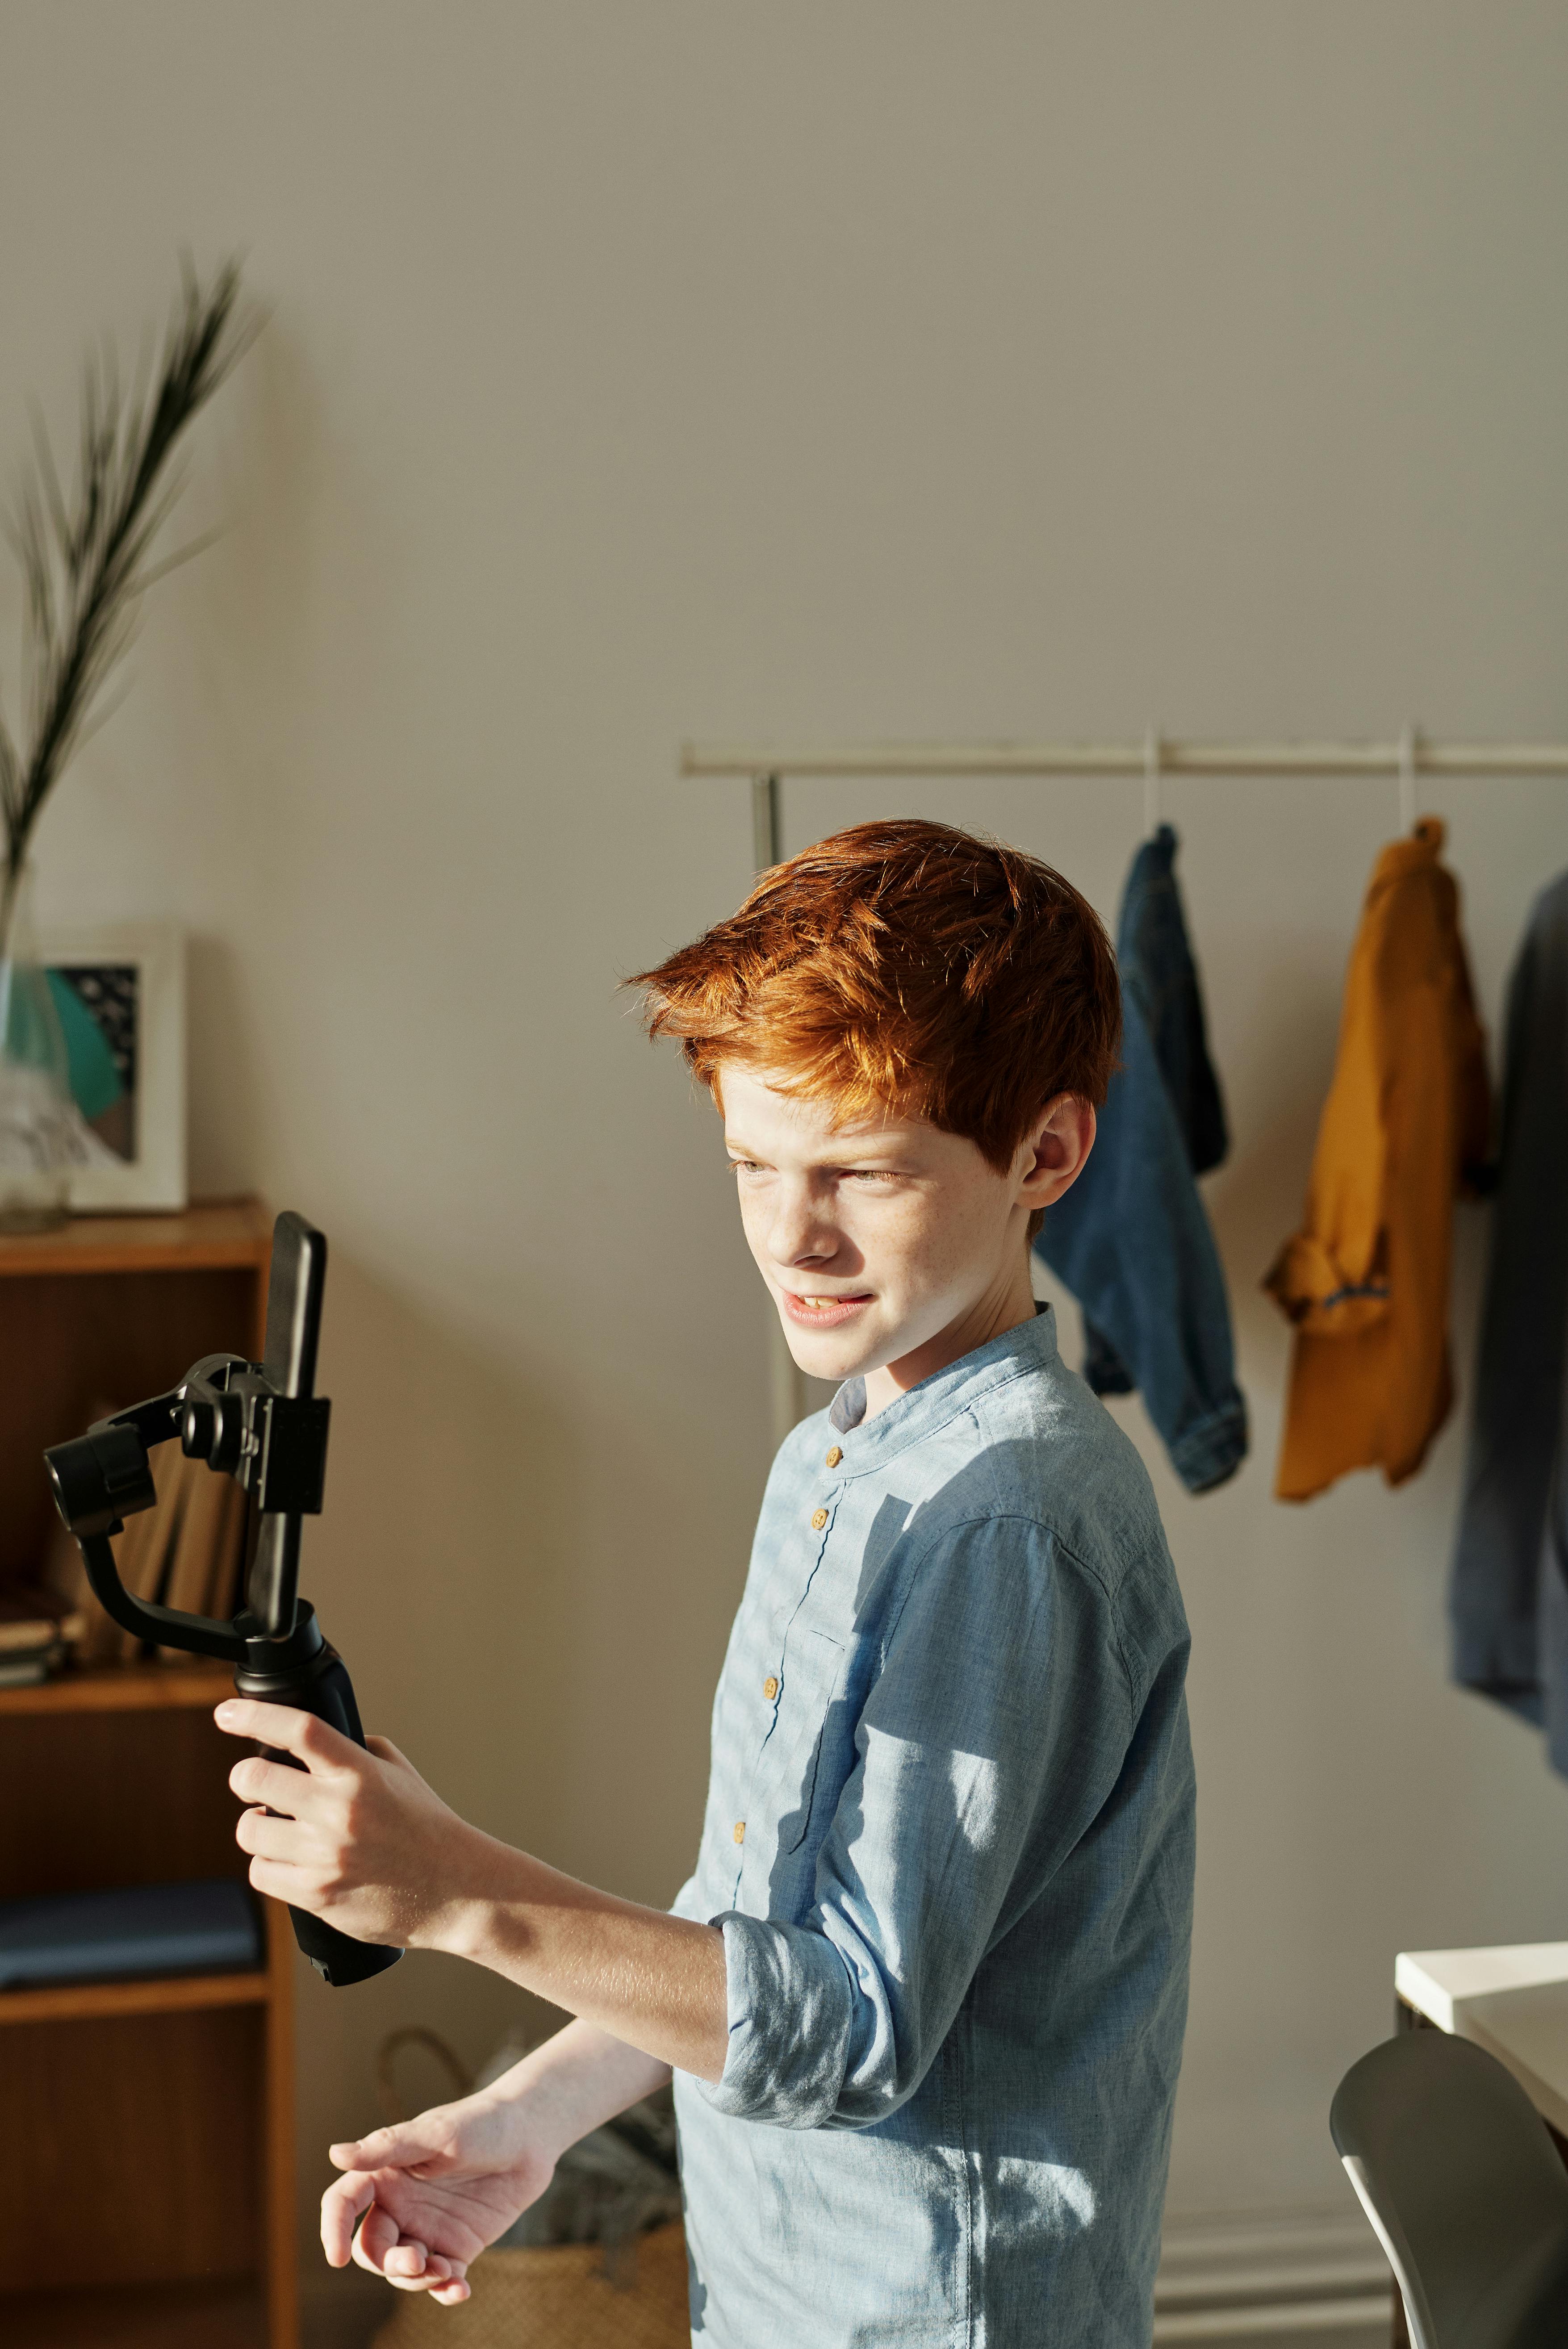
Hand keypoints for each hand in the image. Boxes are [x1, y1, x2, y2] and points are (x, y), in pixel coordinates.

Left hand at [214, 1699, 478, 1950]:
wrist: (455, 1889)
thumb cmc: (427, 1828)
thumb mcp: (399, 1773)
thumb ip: (356, 1751)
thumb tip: (311, 1743)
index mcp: (360, 1774)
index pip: (299, 1730)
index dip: (254, 1715)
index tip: (226, 1712)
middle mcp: (339, 1812)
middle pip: (254, 1778)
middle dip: (245, 1777)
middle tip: (254, 1781)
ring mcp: (325, 1856)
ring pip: (249, 1830)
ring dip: (257, 1825)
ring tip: (278, 1826)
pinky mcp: (316, 1894)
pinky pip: (261, 1872)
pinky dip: (268, 1863)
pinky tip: (289, 1859)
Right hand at [321, 2089, 559, 2302]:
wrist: (532, 2135)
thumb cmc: (482, 2123)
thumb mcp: (436, 2132)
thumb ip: (388, 2147)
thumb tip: (334, 2154)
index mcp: (387, 2174)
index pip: (346, 2203)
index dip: (334, 2229)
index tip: (337, 2258)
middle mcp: (402, 2205)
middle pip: (372, 2248)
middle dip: (387, 2262)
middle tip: (416, 2260)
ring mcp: (428, 2229)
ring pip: (403, 2270)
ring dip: (417, 2279)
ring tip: (446, 2271)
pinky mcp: (457, 2247)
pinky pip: (441, 2279)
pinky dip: (446, 2291)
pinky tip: (461, 2290)